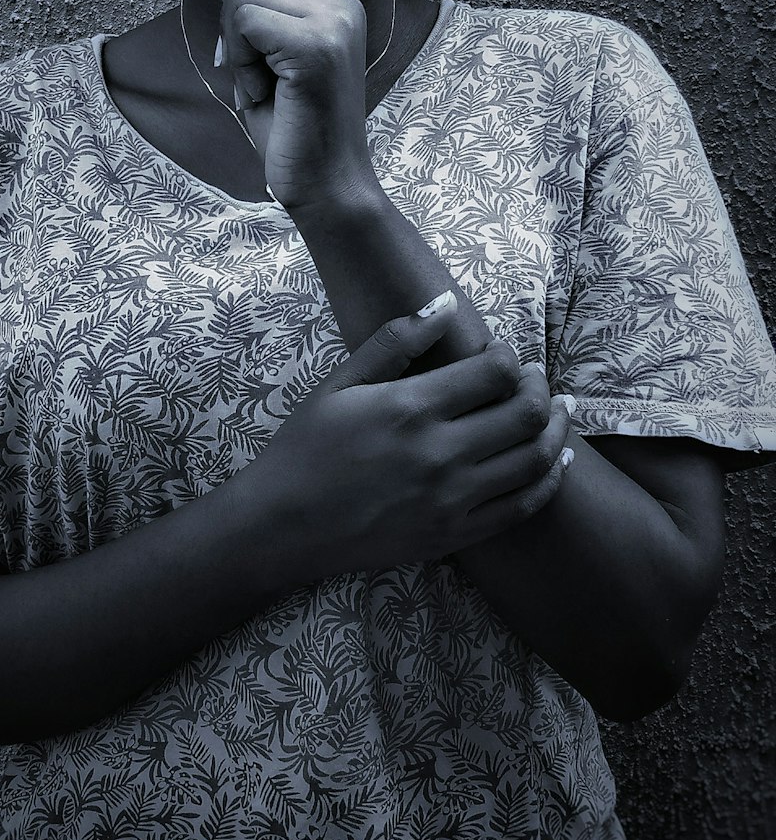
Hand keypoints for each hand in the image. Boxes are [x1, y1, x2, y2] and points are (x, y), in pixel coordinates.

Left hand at [214, 0, 377, 212]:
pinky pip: (245, 21)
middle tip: (264, 70)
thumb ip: (247, 1)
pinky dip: (242, 60)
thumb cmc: (291, 123)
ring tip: (268, 85)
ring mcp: (333, 17)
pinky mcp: (318, 42)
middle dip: (236, 16)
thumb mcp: (257, 56)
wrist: (325, 182)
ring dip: (237, 45)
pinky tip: (272, 91)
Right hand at [252, 295, 573, 575]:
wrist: (282, 525)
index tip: (503, 354)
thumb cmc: (307, 448)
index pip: (495, 372)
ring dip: (556, 428)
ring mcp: (451, 500)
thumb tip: (447, 303)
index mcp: (411, 407)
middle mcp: (440, 453)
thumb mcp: (341, 383)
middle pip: (525, 412)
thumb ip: (397, 339)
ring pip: (534, 459)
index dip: (510, 356)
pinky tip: (557, 459)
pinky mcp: (455, 536)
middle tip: (535, 378)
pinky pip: (522, 507)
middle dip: (540, 387)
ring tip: (557, 410)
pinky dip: (549, 480)